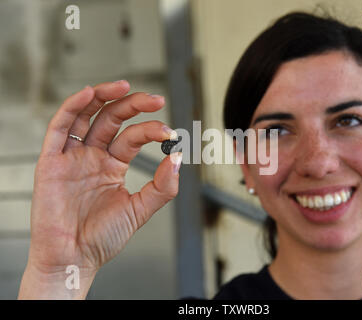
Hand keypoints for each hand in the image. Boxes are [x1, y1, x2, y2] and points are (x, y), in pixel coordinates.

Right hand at [18, 81, 181, 298]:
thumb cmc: (102, 238)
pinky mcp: (51, 162)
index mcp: (112, 165)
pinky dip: (72, 108)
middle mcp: (92, 157)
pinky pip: (59, 129)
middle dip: (132, 105)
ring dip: (103, 96)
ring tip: (124, 85)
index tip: (169, 132)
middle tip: (155, 99)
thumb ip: (161, 187)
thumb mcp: (139, 210)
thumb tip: (177, 159)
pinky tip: (89, 94)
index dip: (150, 130)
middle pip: (111, 119)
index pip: (132, 137)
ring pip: (86, 116)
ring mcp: (72, 157)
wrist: (74, 259)